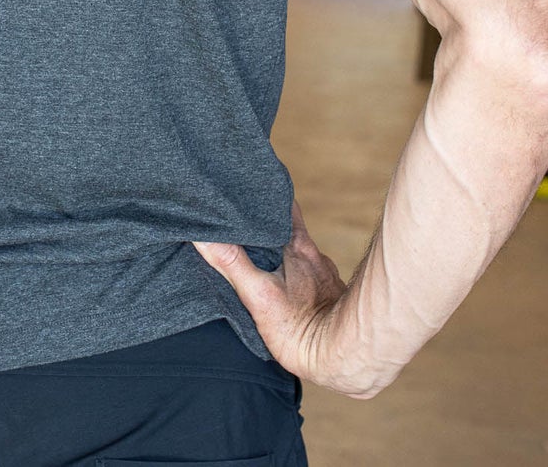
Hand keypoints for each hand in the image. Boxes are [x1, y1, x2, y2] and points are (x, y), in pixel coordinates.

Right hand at [193, 199, 375, 398]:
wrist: (345, 360)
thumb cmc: (302, 328)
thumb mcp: (259, 295)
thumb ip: (231, 263)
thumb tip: (202, 235)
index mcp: (297, 246)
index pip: (282, 207)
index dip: (266, 197)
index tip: (248, 188)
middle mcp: (314, 256)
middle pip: (288, 231)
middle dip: (268, 227)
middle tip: (244, 226)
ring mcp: (325, 278)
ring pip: (299, 256)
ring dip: (282, 254)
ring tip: (261, 261)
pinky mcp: (332, 299)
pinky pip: (310, 278)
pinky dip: (296, 277)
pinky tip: (287, 291)